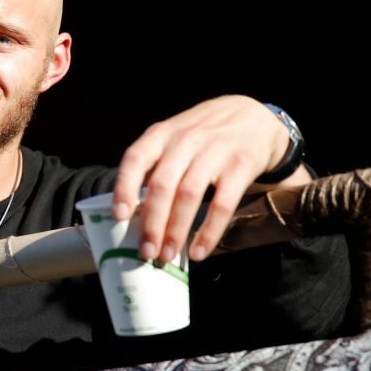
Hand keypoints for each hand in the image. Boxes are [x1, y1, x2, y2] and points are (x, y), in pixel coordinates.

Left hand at [111, 95, 309, 262]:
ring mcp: (215, 151)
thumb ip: (153, 167)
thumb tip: (129, 213)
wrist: (251, 115)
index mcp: (161, 134)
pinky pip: (223, 204)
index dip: (124, 187)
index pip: (135, 158)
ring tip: (167, 255)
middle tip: (145, 251)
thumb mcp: (173, 138)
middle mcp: (186, 140)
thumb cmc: (202, 135)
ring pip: (189, 195)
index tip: (119, 216)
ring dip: (176, 230)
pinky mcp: (241, 165)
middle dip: (151, 222)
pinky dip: (209, 231)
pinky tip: (199, 251)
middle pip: (162, 185)